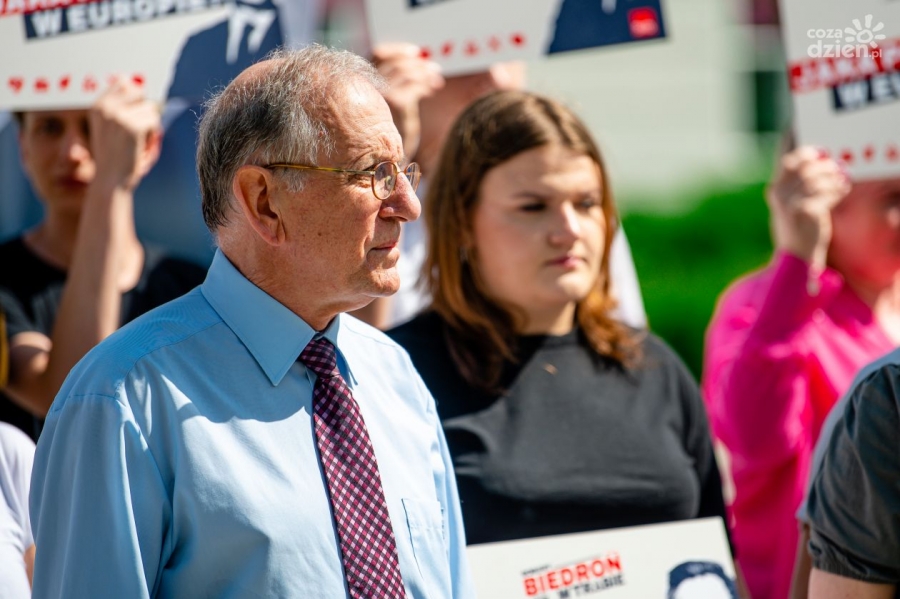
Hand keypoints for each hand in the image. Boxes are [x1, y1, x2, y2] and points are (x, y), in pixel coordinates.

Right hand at [88, 77, 161, 191]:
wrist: (110, 179)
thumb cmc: (113, 154)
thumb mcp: (108, 126)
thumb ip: (117, 104)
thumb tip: (128, 78)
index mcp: (98, 105)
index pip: (123, 82)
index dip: (135, 97)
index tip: (132, 116)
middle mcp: (106, 107)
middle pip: (139, 91)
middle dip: (144, 108)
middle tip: (138, 128)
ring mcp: (119, 116)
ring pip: (150, 108)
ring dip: (150, 124)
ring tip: (137, 140)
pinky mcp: (133, 126)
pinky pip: (154, 120)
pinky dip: (153, 133)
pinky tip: (141, 144)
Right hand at [372, 43, 443, 159]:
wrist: (381, 159)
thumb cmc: (382, 131)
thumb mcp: (383, 103)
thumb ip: (390, 84)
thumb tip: (413, 63)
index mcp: (360, 82)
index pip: (377, 54)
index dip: (397, 50)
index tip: (415, 51)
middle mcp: (367, 86)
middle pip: (395, 62)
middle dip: (416, 62)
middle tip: (433, 67)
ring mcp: (382, 95)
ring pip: (406, 72)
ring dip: (424, 72)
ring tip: (436, 77)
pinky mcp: (397, 104)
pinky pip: (415, 86)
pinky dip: (426, 85)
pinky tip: (432, 89)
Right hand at [766, 146, 850, 270]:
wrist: (796, 255)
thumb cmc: (798, 226)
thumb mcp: (793, 203)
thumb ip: (802, 182)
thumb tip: (823, 160)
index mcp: (775, 189)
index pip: (781, 158)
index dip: (788, 139)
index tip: (794, 122)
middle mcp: (779, 193)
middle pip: (802, 164)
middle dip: (820, 162)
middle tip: (833, 163)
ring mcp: (790, 202)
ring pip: (817, 177)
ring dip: (833, 177)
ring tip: (839, 181)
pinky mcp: (805, 211)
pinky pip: (827, 191)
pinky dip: (837, 190)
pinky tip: (840, 192)